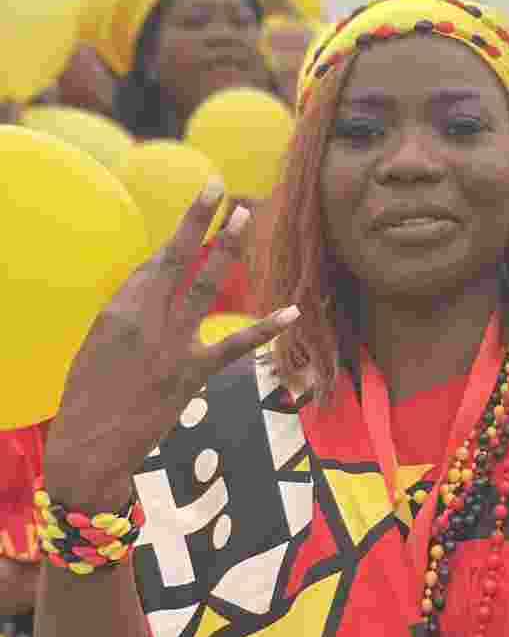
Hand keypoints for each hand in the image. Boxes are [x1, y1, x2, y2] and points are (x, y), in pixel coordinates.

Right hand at [43, 181, 299, 506]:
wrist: (89, 448)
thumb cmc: (88, 394)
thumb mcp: (99, 342)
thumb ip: (132, 311)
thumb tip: (161, 285)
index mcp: (119, 310)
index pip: (157, 262)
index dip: (182, 231)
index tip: (202, 203)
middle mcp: (146, 321)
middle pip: (177, 258)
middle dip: (199, 219)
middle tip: (221, 187)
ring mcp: (172, 346)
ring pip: (205, 286)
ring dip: (225, 248)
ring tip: (243, 215)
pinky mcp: (193, 374)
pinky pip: (235, 345)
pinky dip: (265, 327)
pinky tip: (292, 311)